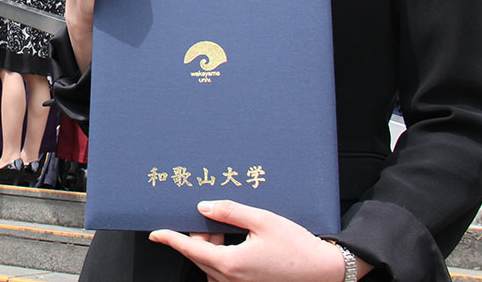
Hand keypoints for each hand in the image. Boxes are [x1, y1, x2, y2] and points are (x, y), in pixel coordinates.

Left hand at [150, 200, 368, 280]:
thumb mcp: (263, 220)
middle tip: (209, 217)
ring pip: (211, 266)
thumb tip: (205, 207)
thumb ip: (231, 212)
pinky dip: (222, 257)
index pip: (191, 250)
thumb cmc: (298, 246)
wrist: (325, 271)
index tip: (156, 233)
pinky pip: (224, 274)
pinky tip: (235, 242)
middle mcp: (232, 280)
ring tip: (225, 228)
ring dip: (211, 247)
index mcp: (232, 263)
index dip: (171, 240)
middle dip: (199, 237)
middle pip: (200, 257)